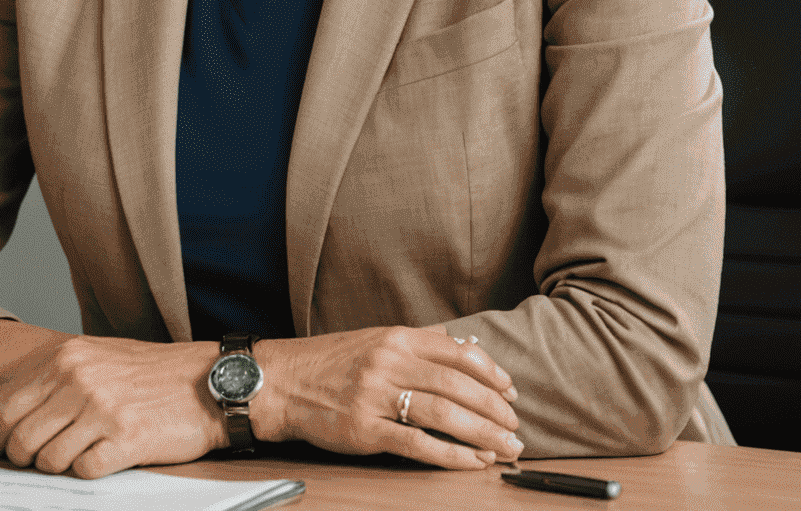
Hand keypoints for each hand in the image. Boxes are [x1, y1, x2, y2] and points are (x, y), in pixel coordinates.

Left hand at [0, 333, 223, 478]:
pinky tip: (102, 457)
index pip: (2, 401)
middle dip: (15, 456)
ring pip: (44, 461)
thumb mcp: (96, 360)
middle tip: (32, 457)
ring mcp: (99, 409)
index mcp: (66, 358)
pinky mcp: (123, 439)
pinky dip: (86, 472)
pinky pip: (81, 472)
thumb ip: (48, 381)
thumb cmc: (150, 375)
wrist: (209, 383)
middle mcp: (77, 379)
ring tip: (77, 453)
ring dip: (53, 467)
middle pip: (15, 437)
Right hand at [250, 326, 523, 470]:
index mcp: (397, 338)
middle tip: (516, 426)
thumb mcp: (376, 339)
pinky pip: (418, 444)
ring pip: (444, 414)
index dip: (491, 373)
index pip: (457, 353)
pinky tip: (473, 462)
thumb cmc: (332, 362)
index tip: (511, 391)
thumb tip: (464, 348)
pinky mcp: (365, 430)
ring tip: (505, 447)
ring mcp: (377, 396)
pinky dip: (452, 455)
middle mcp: (390, 362)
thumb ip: (418, 343)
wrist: (283, 382)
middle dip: (494, 408)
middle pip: (457, 385)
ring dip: (482, 433)